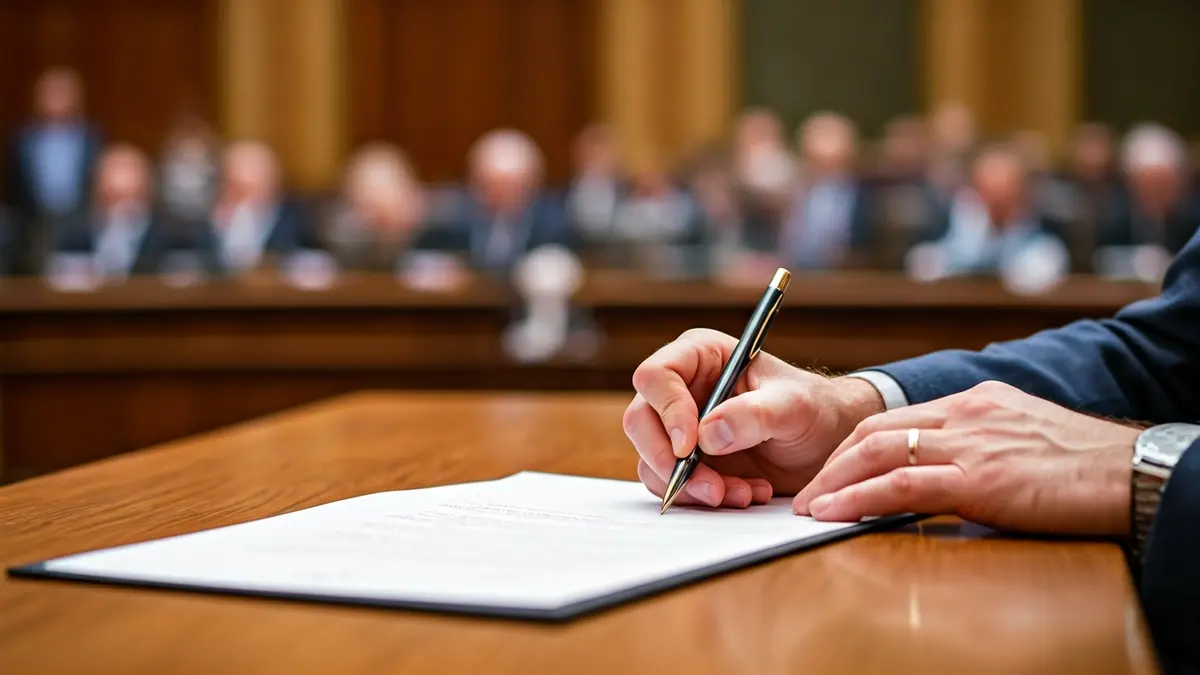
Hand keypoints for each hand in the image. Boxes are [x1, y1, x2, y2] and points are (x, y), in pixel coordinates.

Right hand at [622, 328, 885, 508]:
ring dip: (692, 486)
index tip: (690, 445)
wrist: (827, 445)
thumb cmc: (814, 410)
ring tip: (744, 493)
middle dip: (670, 461)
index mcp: (701, 356)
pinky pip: (672, 484)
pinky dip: (703, 498)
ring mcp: (680, 428)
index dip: (667, 410)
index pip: (656, 376)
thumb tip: (707, 434)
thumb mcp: (794, 407)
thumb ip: (754, 415)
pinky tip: (746, 493)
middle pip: (641, 421)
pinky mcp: (687, 462)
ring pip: (652, 459)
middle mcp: (682, 390)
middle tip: (711, 487)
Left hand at [795, 381, 1137, 534]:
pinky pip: (902, 484)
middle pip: (876, 431)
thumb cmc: (1085, 464)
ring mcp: (969, 443)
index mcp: (975, 402)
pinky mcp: (978, 478)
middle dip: (834, 462)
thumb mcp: (1024, 437)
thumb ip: (983, 444)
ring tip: (809, 508)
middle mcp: (965, 414)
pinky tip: (836, 513)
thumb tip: (953, 469)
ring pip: (879, 453)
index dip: (857, 444)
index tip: (834, 467)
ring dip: (836, 481)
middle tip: (808, 491)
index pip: (898, 418)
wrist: (1130, 472)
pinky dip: (860, 497)